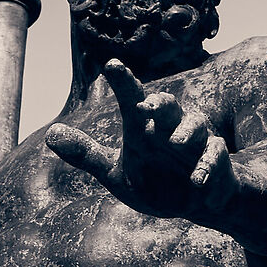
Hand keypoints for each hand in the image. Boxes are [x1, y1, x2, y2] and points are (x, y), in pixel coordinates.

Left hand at [47, 59, 235, 222]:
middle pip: (168, 107)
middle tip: (149, 105)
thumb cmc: (153, 179)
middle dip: (161, 104)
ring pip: (197, 127)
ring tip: (177, 142)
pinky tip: (199, 182)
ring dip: (188, 132)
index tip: (110, 66)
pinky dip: (208, 169)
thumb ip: (86, 154)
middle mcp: (171, 129)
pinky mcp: (215, 163)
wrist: (193, 201)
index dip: (123, 83)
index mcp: (145, 128)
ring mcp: (196, 145)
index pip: (132, 99)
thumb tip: (50, 134)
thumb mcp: (115, 172)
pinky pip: (215, 160)